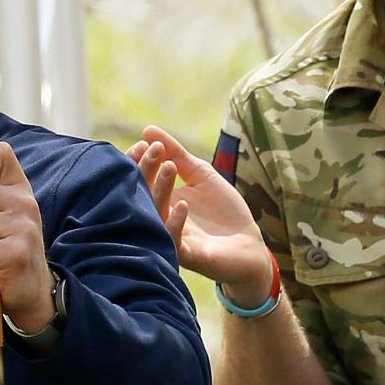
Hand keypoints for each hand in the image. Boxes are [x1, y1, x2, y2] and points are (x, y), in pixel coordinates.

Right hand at [124, 126, 271, 302]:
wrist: (248, 245)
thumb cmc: (223, 211)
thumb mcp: (200, 174)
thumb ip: (177, 153)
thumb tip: (148, 128)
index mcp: (159, 199)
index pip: (137, 179)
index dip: (137, 161)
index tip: (144, 143)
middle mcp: (159, 218)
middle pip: (140, 194)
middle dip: (144, 170)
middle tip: (153, 150)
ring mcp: (170, 237)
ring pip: (155, 214)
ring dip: (159, 189)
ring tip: (169, 166)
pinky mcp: (186, 255)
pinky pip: (173, 240)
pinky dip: (175, 222)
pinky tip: (182, 204)